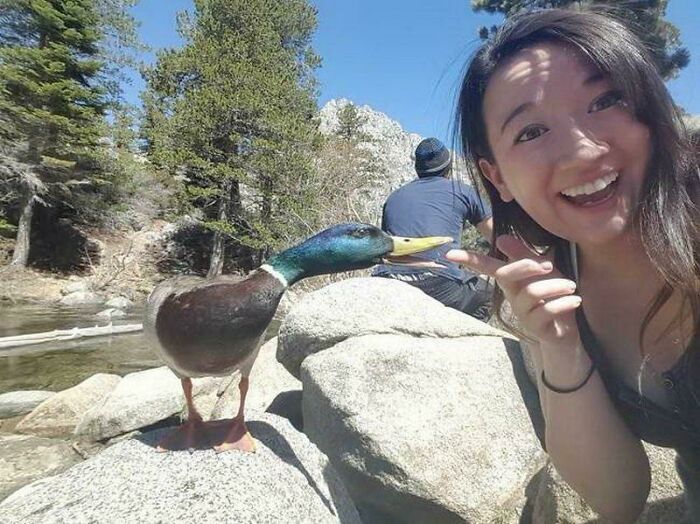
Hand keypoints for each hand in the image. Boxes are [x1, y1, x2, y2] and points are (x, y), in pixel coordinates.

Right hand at [447, 235, 581, 345]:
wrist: (565, 333)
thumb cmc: (553, 297)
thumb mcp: (542, 272)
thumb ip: (524, 255)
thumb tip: (501, 238)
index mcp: (511, 281)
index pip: (486, 267)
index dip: (469, 259)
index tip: (449, 254)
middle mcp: (511, 296)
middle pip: (505, 274)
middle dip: (525, 265)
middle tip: (548, 264)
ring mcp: (521, 313)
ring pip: (531, 292)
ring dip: (556, 286)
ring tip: (571, 286)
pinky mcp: (535, 327)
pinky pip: (547, 310)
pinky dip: (564, 302)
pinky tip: (574, 300)